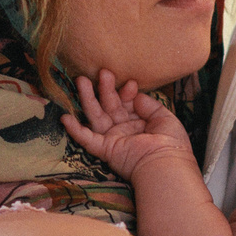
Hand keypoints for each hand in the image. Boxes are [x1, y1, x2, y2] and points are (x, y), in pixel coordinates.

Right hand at [60, 71, 195, 179]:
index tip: (131, 84)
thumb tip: (136, 95)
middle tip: (103, 71)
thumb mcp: (164, 118)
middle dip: (105, 88)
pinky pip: (87, 140)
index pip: (126, 102)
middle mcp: (124, 129)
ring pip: (96, 116)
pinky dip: (75, 130)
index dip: (126, 92)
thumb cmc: (171, 143)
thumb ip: (149, 105)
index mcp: (138, 122)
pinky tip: (64, 118)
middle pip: (109, 105)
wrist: (166, 164)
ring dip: (88, 98)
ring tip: (81, 80)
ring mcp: (113, 139)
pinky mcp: (105, 150)